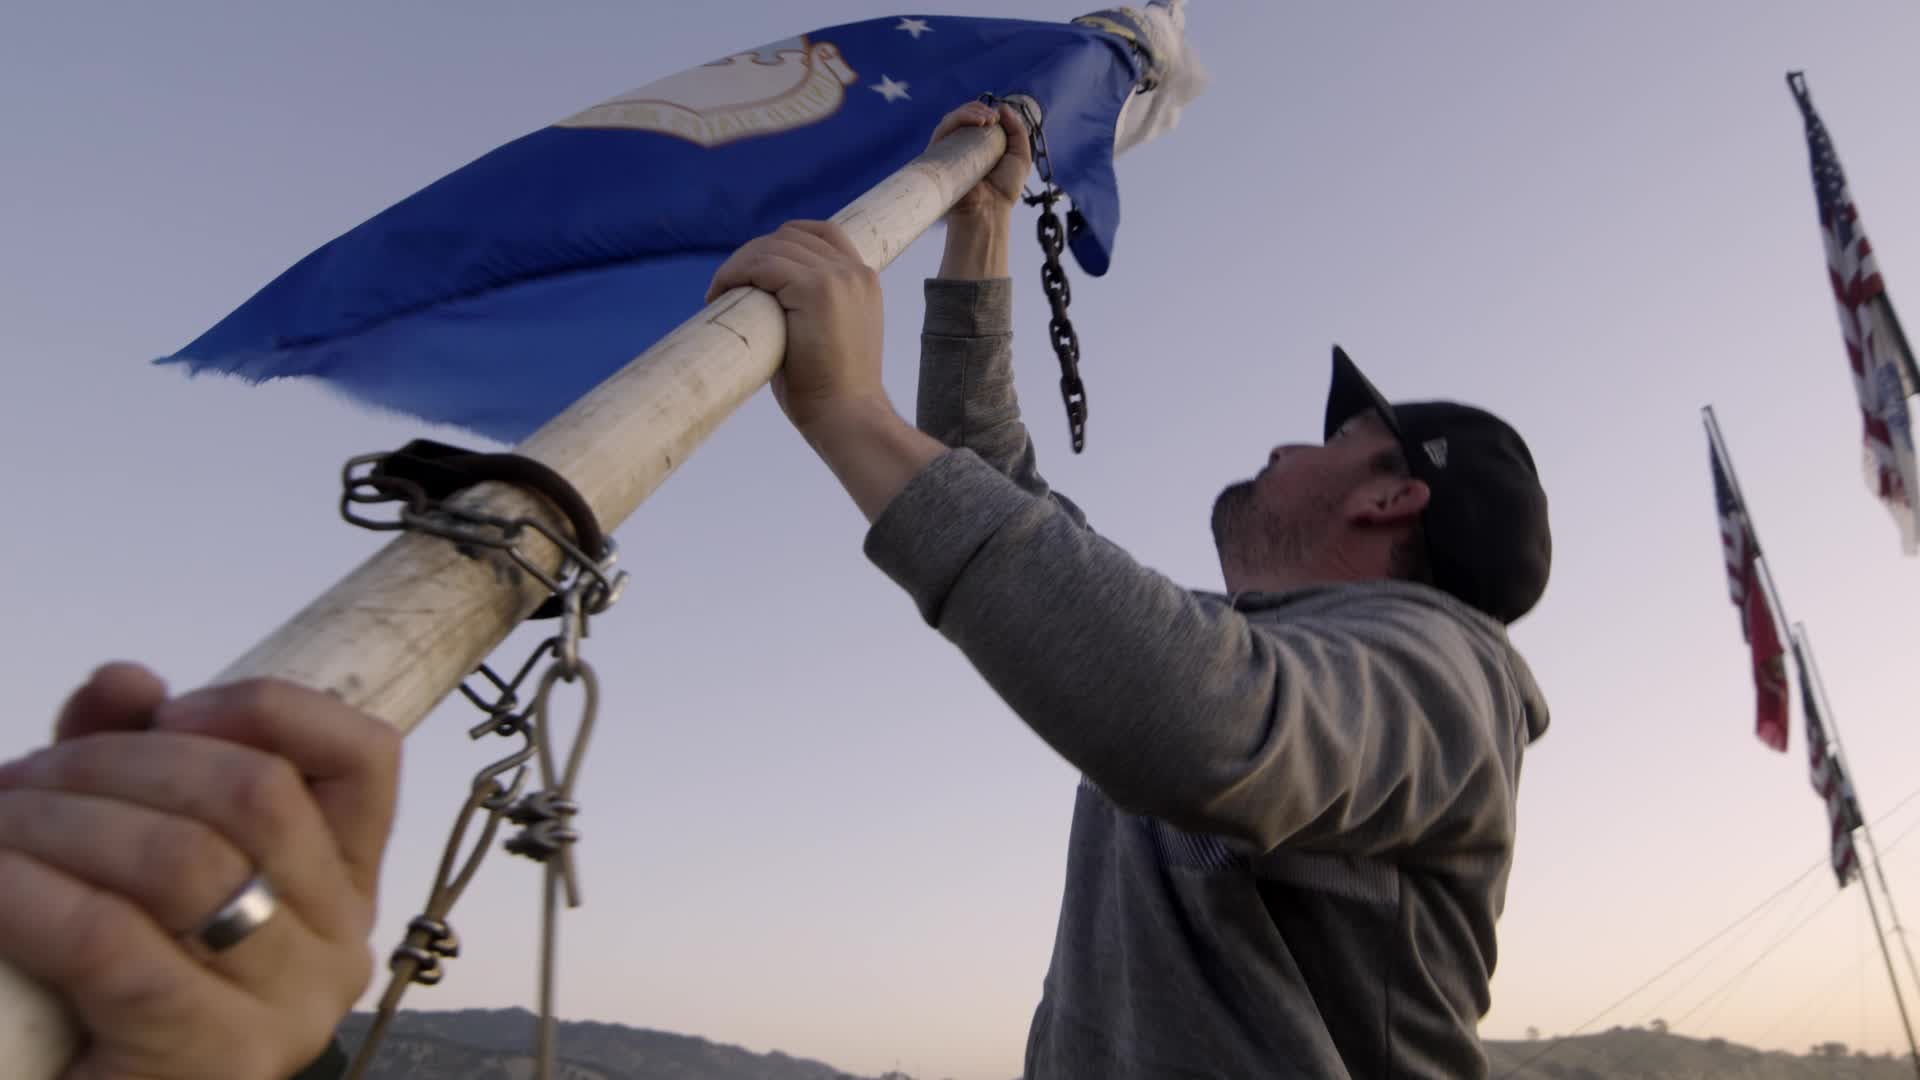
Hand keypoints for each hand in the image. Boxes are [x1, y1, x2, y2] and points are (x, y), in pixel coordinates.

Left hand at [0, 663, 400, 1079]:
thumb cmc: (103, 989)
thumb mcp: (131, 851)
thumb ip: (134, 758)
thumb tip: (126, 680)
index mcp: (342, 888)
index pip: (365, 758)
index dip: (272, 707)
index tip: (169, 706)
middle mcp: (339, 945)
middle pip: (258, 794)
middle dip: (123, 760)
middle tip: (25, 777)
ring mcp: (287, 1009)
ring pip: (186, 861)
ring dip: (64, 821)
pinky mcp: (210, 1060)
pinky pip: (111, 943)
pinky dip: (31, 895)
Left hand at [705, 220, 887, 436]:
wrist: (846, 416)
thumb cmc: (830, 389)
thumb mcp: (828, 332)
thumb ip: (808, 305)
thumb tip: (762, 296)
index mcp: (863, 279)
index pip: (821, 233)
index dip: (781, 242)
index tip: (754, 270)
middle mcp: (854, 271)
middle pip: (790, 236)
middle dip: (752, 255)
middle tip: (727, 286)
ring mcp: (837, 278)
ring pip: (772, 248)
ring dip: (738, 265)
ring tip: (719, 292)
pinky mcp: (815, 290)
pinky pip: (763, 265)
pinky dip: (735, 273)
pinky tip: (720, 294)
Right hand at [930, 100, 1031, 223]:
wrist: (988, 209)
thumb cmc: (1004, 189)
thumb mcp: (1020, 156)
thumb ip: (1017, 131)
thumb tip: (1002, 107)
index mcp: (980, 146)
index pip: (977, 119)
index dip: (987, 112)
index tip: (1000, 117)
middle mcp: (962, 146)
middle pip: (964, 116)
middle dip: (979, 109)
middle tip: (993, 118)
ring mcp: (949, 149)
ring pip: (953, 119)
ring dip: (970, 111)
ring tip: (987, 119)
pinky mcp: (938, 153)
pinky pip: (944, 128)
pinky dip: (959, 118)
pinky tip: (977, 122)